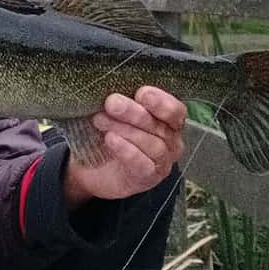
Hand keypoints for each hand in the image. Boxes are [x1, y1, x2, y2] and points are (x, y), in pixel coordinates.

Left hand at [63, 87, 185, 204]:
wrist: (93, 166)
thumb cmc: (111, 131)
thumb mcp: (116, 112)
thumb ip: (122, 101)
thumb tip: (115, 91)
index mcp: (169, 121)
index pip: (175, 110)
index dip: (161, 101)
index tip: (140, 93)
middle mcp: (171, 142)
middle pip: (160, 126)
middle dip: (134, 112)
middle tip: (112, 103)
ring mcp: (163, 162)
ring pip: (153, 145)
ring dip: (125, 130)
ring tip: (100, 120)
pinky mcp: (148, 178)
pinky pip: (143, 164)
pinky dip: (127, 150)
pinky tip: (111, 139)